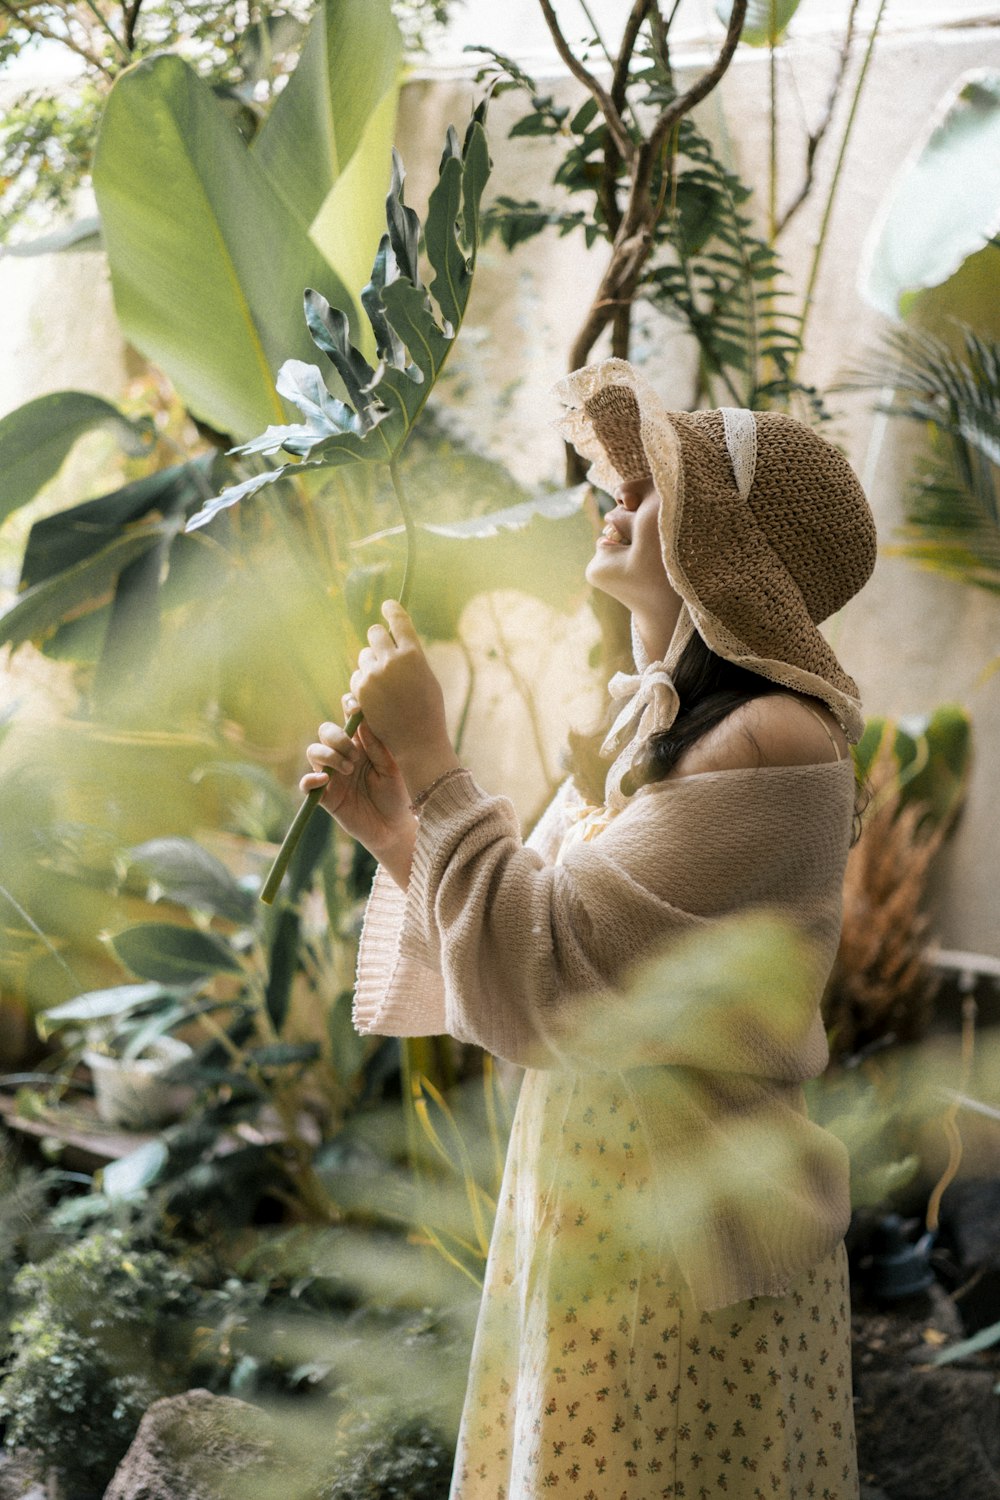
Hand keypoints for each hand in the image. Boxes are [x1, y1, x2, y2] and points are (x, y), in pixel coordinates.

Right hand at [302, 693, 413, 859]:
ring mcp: (333, 774)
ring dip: (329, 755)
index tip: (355, 708)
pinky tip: (324, 780)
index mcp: (363, 744)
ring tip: (349, 769)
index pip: (350, 717)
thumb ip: (378, 745)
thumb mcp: (393, 767)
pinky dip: (310, 779)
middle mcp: (344, 755)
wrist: (395, 828)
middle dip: (338, 738)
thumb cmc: (399, 794)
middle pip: (326, 731)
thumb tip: (363, 720)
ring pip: (314, 751)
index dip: (348, 705)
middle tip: (355, 756)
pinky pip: (306, 783)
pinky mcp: (325, 796)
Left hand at [349, 601, 459, 795]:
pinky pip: (358, 676)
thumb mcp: (426, 677)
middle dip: (378, 639)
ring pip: (364, 656)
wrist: (416, 740)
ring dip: (371, 664)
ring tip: (385, 684)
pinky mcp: (360, 690)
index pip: (399, 620)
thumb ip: (410, 658)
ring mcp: (374, 674)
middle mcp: (392, 660)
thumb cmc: (427, 710)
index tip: (387, 605)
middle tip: (383, 649)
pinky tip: (376, 698)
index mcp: (413, 654)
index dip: (392, 610)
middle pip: (374, 633)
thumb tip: (394, 641)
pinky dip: (364, 683)